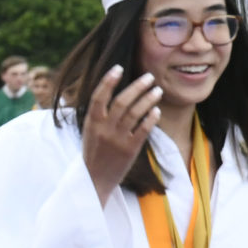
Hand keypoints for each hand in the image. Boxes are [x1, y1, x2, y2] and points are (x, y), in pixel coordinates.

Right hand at [82, 66, 159, 205]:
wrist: (94, 180)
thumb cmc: (94, 151)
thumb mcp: (90, 130)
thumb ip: (99, 114)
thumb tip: (109, 91)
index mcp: (91, 122)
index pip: (99, 96)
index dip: (108, 81)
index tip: (119, 67)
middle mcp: (104, 129)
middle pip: (122, 102)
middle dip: (137, 87)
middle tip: (150, 77)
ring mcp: (117, 140)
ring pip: (135, 113)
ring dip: (148, 99)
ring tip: (157, 90)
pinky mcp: (130, 150)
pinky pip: (143, 130)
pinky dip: (150, 118)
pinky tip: (157, 109)